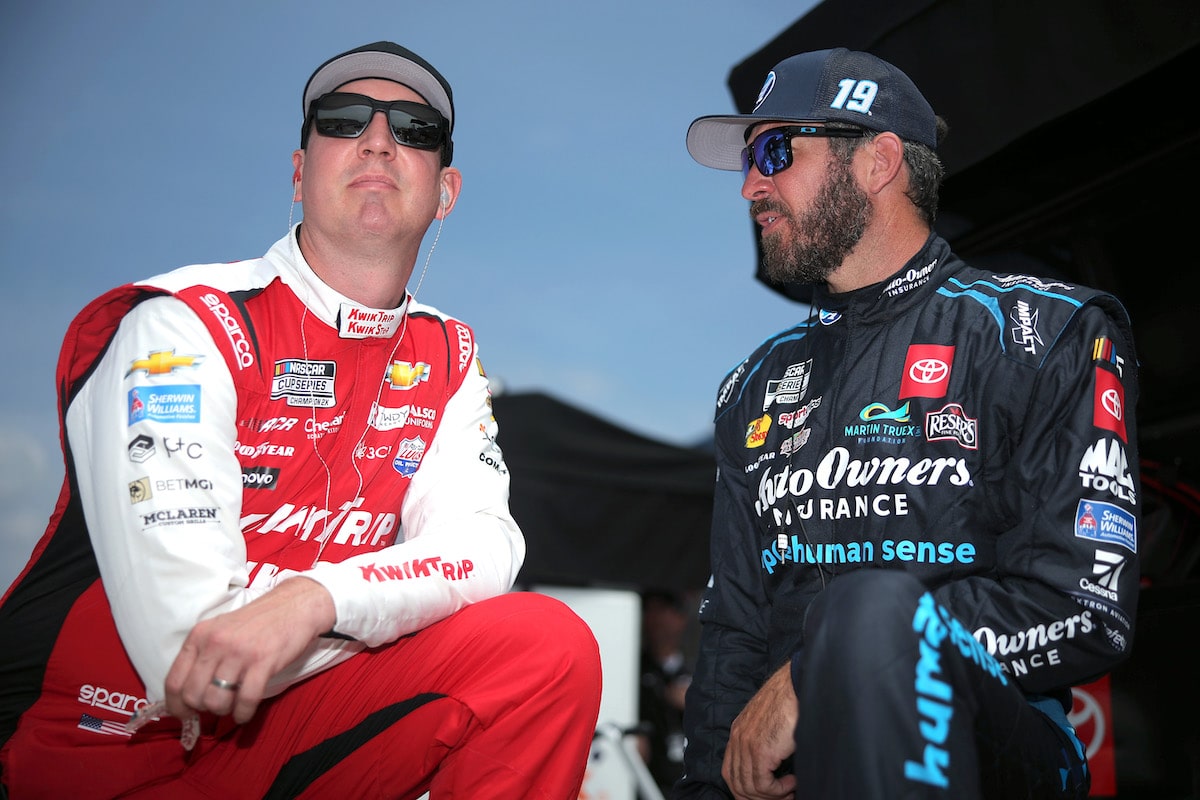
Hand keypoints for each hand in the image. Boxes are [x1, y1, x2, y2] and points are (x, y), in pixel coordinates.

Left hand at [163, 577, 335, 723]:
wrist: (294, 606)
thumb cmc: (258, 622)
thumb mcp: (220, 630)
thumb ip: (203, 656)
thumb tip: (188, 695)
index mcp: (200, 635)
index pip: (174, 681)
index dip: (176, 705)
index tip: (184, 714)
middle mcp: (216, 643)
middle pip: (193, 695)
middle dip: (203, 708)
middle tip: (216, 704)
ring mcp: (239, 652)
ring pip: (217, 701)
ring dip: (224, 710)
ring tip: (233, 704)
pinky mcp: (263, 662)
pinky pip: (245, 700)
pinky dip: (243, 714)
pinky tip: (245, 712)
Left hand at [722, 664, 798, 799]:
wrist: (797, 687)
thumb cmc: (790, 701)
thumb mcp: (768, 722)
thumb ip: (762, 742)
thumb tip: (772, 769)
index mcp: (738, 732)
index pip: (729, 772)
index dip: (744, 790)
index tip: (765, 794)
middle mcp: (738, 739)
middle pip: (736, 784)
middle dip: (758, 798)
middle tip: (780, 797)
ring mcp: (747, 745)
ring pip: (750, 788)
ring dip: (772, 795)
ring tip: (790, 791)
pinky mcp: (761, 751)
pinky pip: (763, 784)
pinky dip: (779, 790)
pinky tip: (792, 781)